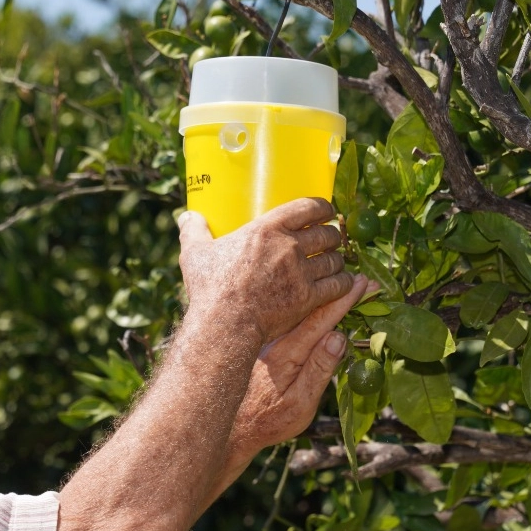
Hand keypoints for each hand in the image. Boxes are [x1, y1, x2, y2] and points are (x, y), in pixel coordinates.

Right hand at [177, 200, 354, 343]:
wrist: (225, 323)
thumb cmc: (210, 288)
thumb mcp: (196, 253)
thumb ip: (194, 231)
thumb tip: (187, 216)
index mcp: (267, 228)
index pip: (308, 207)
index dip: (323, 207)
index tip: (327, 211)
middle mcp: (289, 246)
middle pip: (326, 234)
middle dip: (332, 236)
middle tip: (331, 240)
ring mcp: (301, 272)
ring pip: (334, 259)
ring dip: (338, 260)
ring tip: (336, 262)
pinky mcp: (308, 297)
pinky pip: (337, 285)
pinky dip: (344, 283)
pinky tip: (344, 283)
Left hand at [228, 274, 368, 458]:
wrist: (232, 428)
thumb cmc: (269, 421)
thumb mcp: (299, 404)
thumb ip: (318, 370)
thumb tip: (339, 337)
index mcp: (288, 353)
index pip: (322, 319)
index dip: (345, 300)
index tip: (364, 284)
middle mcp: (276, 340)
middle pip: (312, 307)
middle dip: (339, 290)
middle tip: (364, 277)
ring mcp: (269, 340)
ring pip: (299, 310)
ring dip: (322, 294)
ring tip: (344, 280)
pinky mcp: (264, 344)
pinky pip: (290, 318)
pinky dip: (307, 306)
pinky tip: (317, 298)